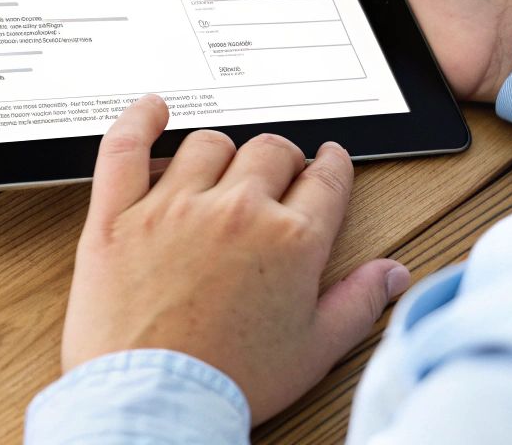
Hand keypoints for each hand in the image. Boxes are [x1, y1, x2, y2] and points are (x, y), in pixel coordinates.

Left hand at [61, 96, 411, 423]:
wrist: (157, 402)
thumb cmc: (232, 382)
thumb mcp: (314, 350)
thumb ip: (358, 303)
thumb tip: (394, 274)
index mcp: (290, 240)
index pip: (324, 179)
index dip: (330, 166)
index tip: (327, 162)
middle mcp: (235, 210)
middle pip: (270, 151)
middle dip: (282, 159)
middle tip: (277, 174)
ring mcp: (172, 206)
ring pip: (208, 144)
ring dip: (222, 151)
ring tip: (221, 167)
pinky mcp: (118, 214)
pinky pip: (125, 146)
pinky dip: (138, 119)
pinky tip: (153, 108)